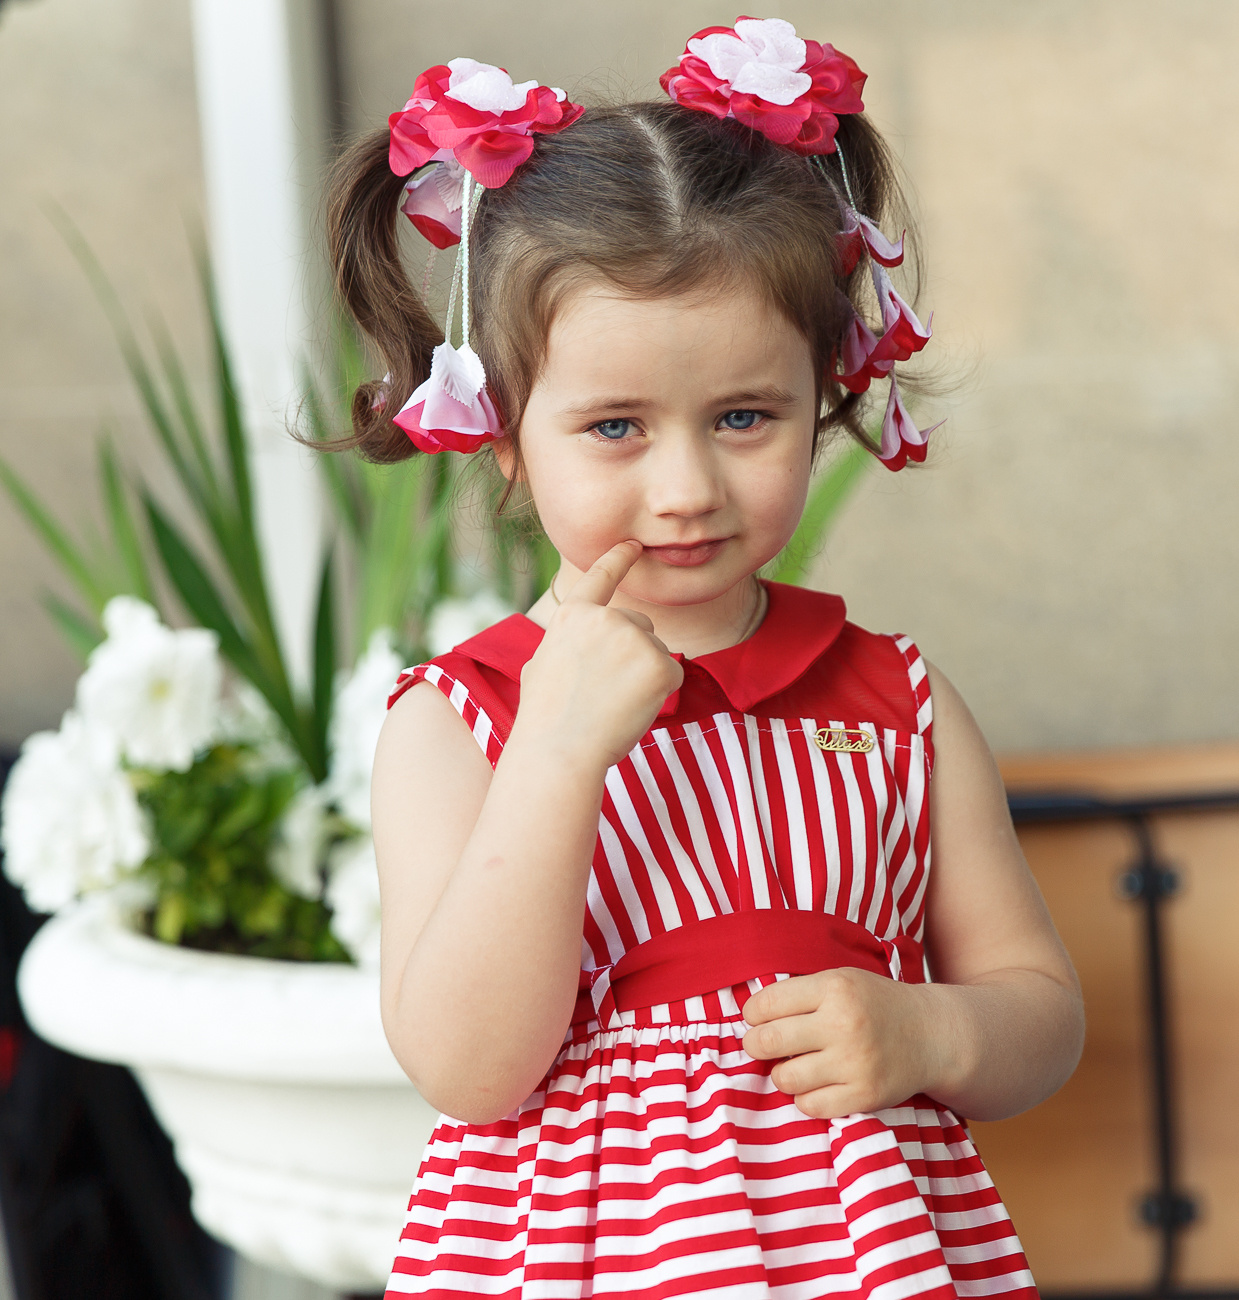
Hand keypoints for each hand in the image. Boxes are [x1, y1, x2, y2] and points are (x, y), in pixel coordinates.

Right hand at [514, 541, 684, 770]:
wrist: (560, 750)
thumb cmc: (546, 718)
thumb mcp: (542, 665)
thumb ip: (568, 644)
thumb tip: (579, 645)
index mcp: (573, 616)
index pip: (601, 578)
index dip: (619, 559)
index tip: (633, 545)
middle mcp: (606, 618)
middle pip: (639, 626)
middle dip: (632, 653)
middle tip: (603, 691)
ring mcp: (635, 638)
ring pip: (656, 652)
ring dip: (644, 676)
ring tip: (611, 704)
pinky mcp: (659, 664)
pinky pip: (671, 674)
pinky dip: (659, 694)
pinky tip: (632, 709)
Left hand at [741, 968, 942, 1118]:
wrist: (931, 1034)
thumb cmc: (874, 1004)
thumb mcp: (840, 980)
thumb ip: (799, 993)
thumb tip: (748, 1015)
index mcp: (835, 989)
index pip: (767, 1004)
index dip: (752, 1014)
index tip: (756, 1019)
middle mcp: (844, 1024)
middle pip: (769, 1041)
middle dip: (755, 1044)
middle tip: (762, 1044)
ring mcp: (855, 1063)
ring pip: (785, 1078)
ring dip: (781, 1074)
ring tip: (794, 1065)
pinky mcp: (865, 1096)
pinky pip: (810, 1106)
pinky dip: (805, 1098)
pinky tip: (816, 1084)